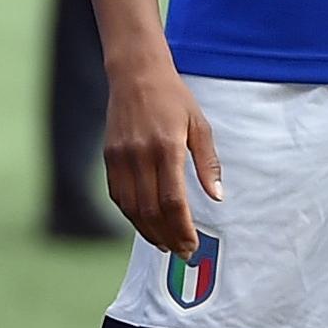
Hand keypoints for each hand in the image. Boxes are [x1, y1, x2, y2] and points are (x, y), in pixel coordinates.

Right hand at [103, 53, 219, 257]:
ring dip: (148, 231)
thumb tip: (218, 197)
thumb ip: (209, 163)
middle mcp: (140, 155)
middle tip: (181, 252)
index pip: (173, 201)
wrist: (136, 74)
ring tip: (165, 244)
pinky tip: (145, 224)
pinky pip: (118, 195)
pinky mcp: (109, 157)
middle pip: (151, 210)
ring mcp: (120, 157)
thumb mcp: (200, 126)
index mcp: (166, 148)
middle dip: (167, 237)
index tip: (192, 244)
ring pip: (131, 207)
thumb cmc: (174, 98)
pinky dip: (131, 215)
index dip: (182, 228)